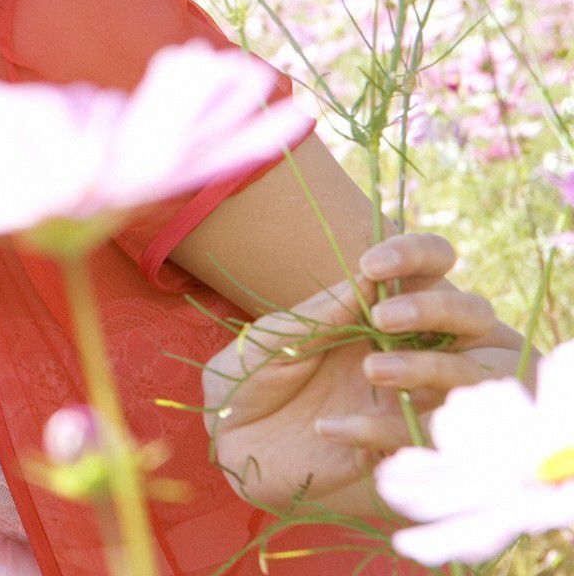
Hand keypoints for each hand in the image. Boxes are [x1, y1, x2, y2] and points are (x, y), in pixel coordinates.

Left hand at [203, 232, 523, 517]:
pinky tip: (326, 428)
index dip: (417, 255)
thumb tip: (367, 279)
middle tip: (383, 318)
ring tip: (370, 370)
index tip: (373, 265)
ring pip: (461, 377)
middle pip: (472, 315)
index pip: (428, 268)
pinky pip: (415, 436)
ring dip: (422, 367)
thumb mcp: (274, 338)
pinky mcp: (398, 447)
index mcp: (377, 310)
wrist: (230, 441)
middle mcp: (407, 349)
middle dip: (437, 308)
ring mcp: (410, 398)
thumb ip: (320, 313)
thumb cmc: (250, 375)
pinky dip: (376, 430)